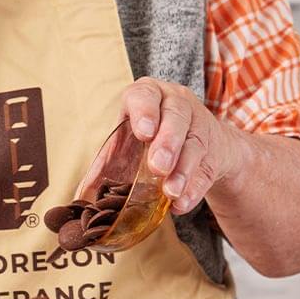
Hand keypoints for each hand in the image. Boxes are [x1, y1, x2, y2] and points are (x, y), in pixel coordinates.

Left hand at [119, 77, 249, 215]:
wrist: (205, 143)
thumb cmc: (153, 138)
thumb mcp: (129, 140)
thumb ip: (109, 160)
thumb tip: (84, 192)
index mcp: (149, 95)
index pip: (146, 94)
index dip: (145, 111)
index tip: (143, 132)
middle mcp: (177, 103)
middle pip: (176, 117)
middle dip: (167, 142)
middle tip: (158, 166)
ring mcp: (200, 125)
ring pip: (194, 144)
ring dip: (182, 170)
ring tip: (170, 192)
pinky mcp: (215, 151)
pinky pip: (207, 170)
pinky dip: (194, 189)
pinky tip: (181, 204)